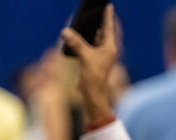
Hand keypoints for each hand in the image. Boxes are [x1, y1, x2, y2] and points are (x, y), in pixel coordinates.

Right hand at [60, 4, 119, 122]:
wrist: (93, 94)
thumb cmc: (93, 77)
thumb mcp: (84, 57)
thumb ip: (76, 43)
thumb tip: (65, 31)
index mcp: (110, 48)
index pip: (109, 27)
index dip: (108, 16)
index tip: (108, 5)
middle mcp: (107, 50)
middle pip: (104, 31)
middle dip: (100, 21)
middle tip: (96, 10)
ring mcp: (101, 56)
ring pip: (97, 39)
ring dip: (92, 30)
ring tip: (88, 20)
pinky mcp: (94, 60)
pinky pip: (91, 45)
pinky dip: (86, 40)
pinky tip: (80, 35)